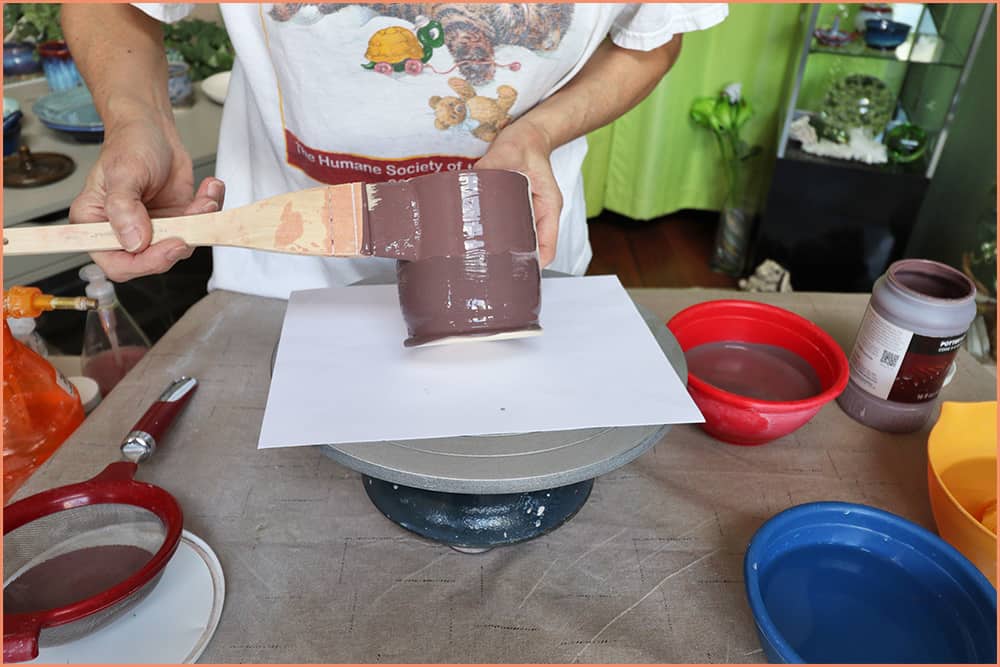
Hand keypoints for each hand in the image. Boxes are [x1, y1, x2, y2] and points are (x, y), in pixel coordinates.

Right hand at [68, 116, 225, 281]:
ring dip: (200, 221)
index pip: (118, 264)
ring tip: (205, 196)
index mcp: (96, 225)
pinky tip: (209, 190)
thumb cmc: (129, 145)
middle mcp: (125, 231)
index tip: (169, 246)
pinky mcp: (177, 220)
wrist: (153, 129)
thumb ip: (124, 208)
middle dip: (180, 240)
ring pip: (182, 245)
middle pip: (154, 260)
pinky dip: (210, 210)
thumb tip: (133, 241)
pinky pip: (199, 228)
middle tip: (195, 216)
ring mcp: (154, 228)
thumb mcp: (123, 173)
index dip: (146, 263)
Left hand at [474, 118, 560, 266]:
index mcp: (548, 207)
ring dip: (504, 252)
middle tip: (495, 271)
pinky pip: (506, 229)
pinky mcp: (512, 209)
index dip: (536, 263)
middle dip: (516, 262)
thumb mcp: (509, 152)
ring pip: (518, 242)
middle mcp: (538, 214)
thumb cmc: (525, 144)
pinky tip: (478, 242)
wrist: (526, 134)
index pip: (548, 245)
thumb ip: (492, 166)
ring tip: (485, 261)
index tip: (519, 272)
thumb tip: (472, 181)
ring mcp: (525, 213)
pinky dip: (495, 238)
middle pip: (532, 249)